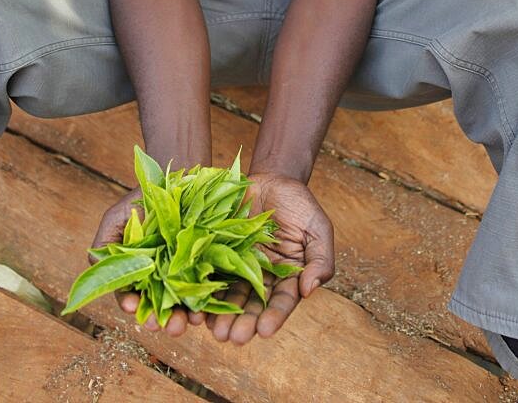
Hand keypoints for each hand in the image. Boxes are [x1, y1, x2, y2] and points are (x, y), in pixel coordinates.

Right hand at [92, 187, 204, 336]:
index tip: (132, 307)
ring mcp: (182, 275)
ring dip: (181, 318)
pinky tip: (203, 310)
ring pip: (181, 304)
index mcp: (136, 273)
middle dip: (158, 320)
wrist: (176, 181)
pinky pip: (205, 290)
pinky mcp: (205, 268)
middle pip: (157, 307)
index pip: (131, 296)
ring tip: (185, 323)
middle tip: (161, 326)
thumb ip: (103, 247)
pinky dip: (204, 303)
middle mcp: (159, 279)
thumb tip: (97, 271)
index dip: (130, 303)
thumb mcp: (116, 220)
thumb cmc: (141, 200)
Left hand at [206, 172, 333, 344]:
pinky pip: (211, 271)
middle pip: (252, 304)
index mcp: (288, 276)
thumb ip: (320, 260)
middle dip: (243, 322)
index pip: (282, 301)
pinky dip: (204, 288)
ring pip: (230, 294)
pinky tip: (197, 305)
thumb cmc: (300, 205)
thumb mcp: (318, 229)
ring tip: (215, 330)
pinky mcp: (220, 250)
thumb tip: (309, 290)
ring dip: (222, 314)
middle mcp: (262, 276)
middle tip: (234, 338)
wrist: (273, 179)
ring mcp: (239, 264)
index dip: (274, 317)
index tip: (264, 331)